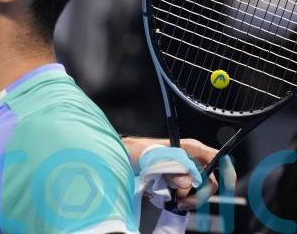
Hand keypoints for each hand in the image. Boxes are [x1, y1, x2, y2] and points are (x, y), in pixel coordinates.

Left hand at [121, 137, 235, 209]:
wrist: (123, 158)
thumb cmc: (138, 151)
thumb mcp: (157, 156)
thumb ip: (175, 166)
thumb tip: (187, 181)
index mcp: (190, 148)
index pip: (217, 157)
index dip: (227, 171)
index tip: (229, 185)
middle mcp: (191, 160)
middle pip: (210, 180)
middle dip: (201, 193)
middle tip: (184, 199)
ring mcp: (185, 172)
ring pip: (201, 190)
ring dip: (192, 199)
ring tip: (178, 202)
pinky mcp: (178, 183)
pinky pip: (190, 195)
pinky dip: (186, 201)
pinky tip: (177, 203)